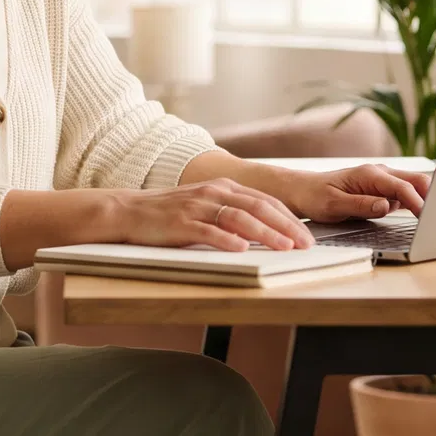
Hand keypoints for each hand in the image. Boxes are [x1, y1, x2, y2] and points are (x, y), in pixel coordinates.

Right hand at [119, 178, 313, 251]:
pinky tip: (242, 249)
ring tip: (284, 247)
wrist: (128, 211)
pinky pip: (208, 231)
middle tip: (305, 243)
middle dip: (286, 226)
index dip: (289, 218)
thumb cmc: (168, 213)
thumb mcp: (204, 205)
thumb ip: (231, 212)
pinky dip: (227, 240)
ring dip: (265, 234)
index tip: (307, 235)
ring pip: (239, 218)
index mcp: (223, 187)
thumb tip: (263, 232)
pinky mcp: (181, 223)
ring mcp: (197, 207)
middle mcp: (213, 192)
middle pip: (258, 207)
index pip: (265, 201)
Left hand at [286, 164, 430, 222]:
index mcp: (369, 174)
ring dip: (428, 198)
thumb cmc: (314, 196)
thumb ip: (361, 205)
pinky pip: (407, 193)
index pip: (402, 187)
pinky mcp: (384, 190)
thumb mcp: (333, 205)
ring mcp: (383, 181)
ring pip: (416, 185)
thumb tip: (385, 206)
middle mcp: (380, 173)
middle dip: (432, 196)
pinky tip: (423, 215)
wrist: (302, 190)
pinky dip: (418, 202)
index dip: (418, 203)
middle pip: (417, 181)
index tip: (427, 219)